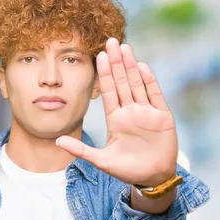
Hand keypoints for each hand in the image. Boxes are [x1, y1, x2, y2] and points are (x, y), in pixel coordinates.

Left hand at [56, 38, 177, 185]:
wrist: (153, 178)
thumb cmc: (128, 170)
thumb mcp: (102, 160)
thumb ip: (81, 150)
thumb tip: (57, 141)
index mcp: (116, 119)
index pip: (108, 91)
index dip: (103, 73)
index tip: (97, 55)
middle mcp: (130, 111)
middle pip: (122, 82)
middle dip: (116, 62)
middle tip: (110, 41)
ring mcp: (146, 112)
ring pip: (137, 84)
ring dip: (131, 66)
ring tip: (124, 48)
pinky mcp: (162, 116)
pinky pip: (155, 95)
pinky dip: (149, 81)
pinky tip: (142, 66)